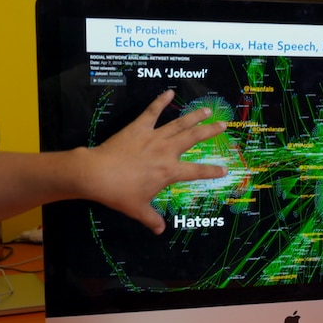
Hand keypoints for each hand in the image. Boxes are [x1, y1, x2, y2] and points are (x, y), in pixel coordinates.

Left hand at [76, 89, 226, 233]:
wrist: (97, 174)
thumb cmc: (119, 193)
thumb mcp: (138, 210)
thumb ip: (152, 220)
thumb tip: (160, 231)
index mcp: (169, 172)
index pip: (197, 171)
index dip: (212, 171)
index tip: (224, 169)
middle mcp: (166, 151)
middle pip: (193, 138)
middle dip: (210, 131)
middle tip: (223, 125)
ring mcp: (153, 137)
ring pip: (179, 123)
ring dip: (194, 116)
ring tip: (206, 110)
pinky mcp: (138, 127)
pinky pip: (152, 111)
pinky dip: (161, 101)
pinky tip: (169, 92)